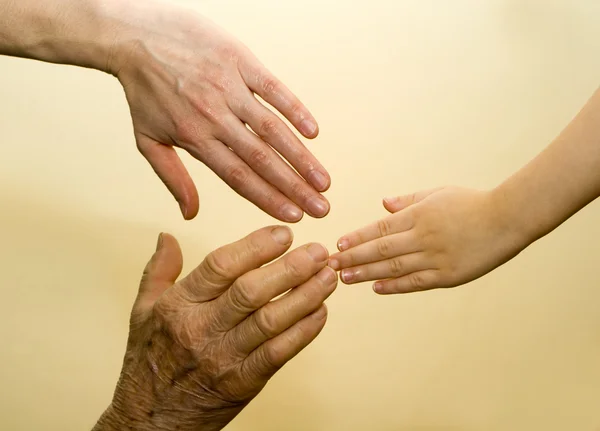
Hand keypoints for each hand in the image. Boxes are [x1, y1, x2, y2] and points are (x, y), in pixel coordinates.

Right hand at [94, 227, 336, 430]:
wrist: (150, 421)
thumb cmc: (150, 362)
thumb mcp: (142, 311)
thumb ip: (158, 271)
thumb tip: (168, 236)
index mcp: (178, 305)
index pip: (221, 266)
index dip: (256, 246)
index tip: (284, 234)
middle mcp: (201, 329)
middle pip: (251, 291)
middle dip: (291, 268)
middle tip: (317, 251)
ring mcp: (223, 358)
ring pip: (270, 320)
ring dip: (305, 296)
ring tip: (327, 276)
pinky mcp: (243, 383)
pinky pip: (279, 353)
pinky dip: (304, 331)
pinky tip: (321, 311)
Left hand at [110, 1, 329, 220]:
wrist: (134, 35)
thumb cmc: (143, 91)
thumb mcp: (147, 140)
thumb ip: (172, 178)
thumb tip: (190, 213)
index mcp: (194, 138)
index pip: (239, 177)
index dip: (269, 198)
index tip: (294, 216)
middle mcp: (215, 116)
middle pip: (262, 159)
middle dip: (295, 187)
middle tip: (321, 208)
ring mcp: (229, 87)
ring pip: (272, 128)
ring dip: (301, 156)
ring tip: (323, 180)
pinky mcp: (239, 60)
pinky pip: (272, 87)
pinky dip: (295, 108)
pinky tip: (313, 131)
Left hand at [328, 187, 527, 293]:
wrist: (508, 218)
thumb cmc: (471, 202)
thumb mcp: (437, 193)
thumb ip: (408, 200)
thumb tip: (383, 203)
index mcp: (419, 215)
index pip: (380, 227)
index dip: (357, 238)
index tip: (338, 245)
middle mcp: (423, 236)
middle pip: (380, 249)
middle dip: (352, 257)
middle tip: (330, 265)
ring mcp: (436, 257)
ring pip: (393, 268)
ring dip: (366, 273)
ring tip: (345, 278)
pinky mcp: (449, 275)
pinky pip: (416, 282)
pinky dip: (394, 286)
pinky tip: (376, 288)